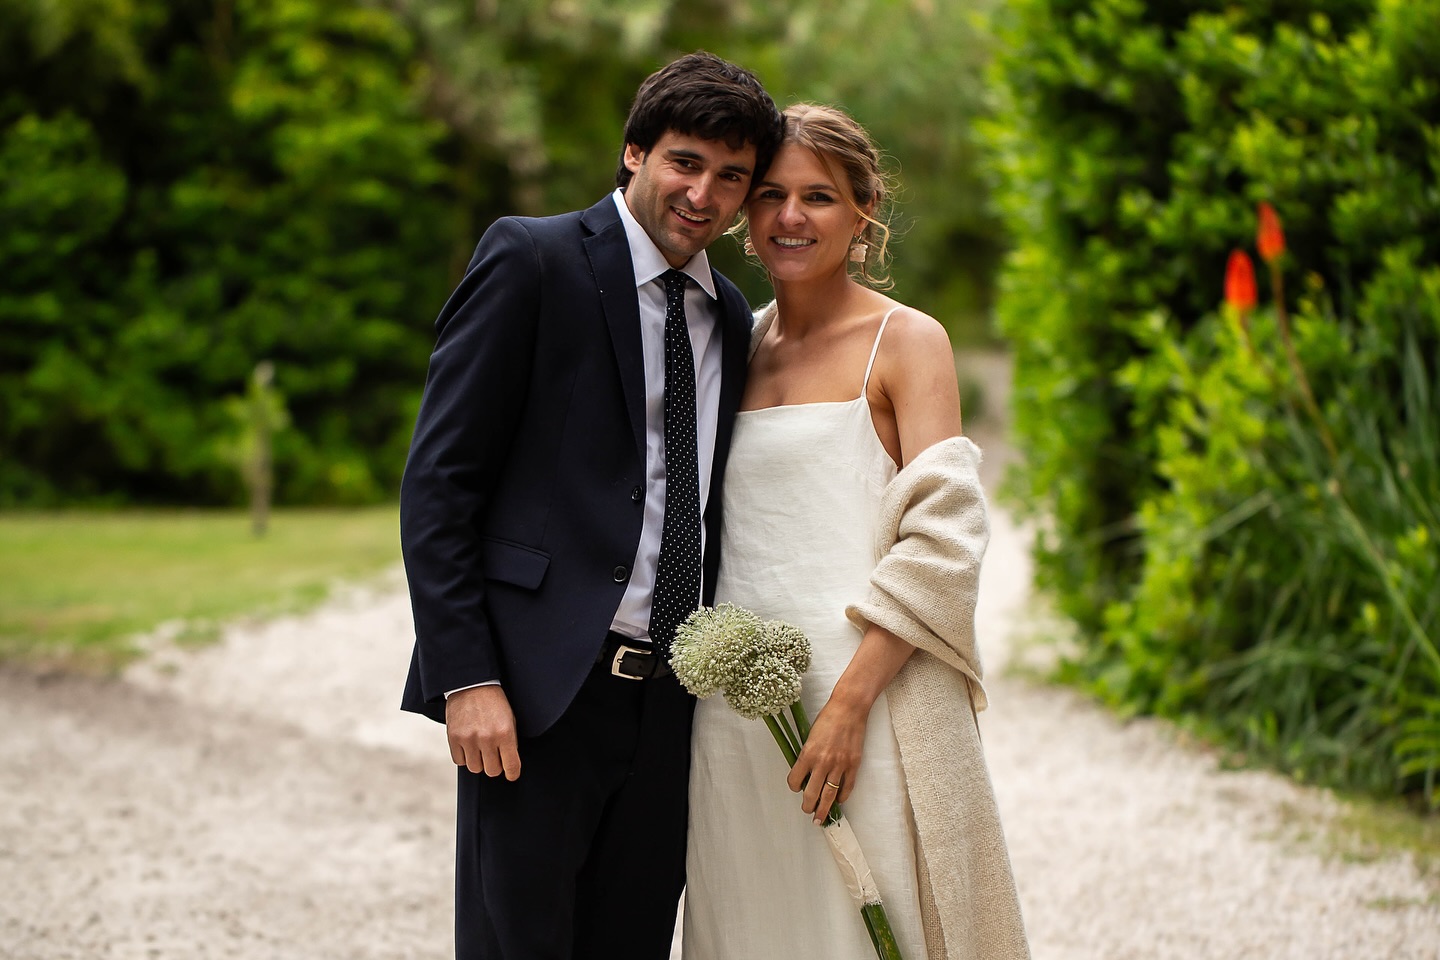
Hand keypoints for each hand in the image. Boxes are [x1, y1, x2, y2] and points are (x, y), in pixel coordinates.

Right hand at [446, 685, 521, 779]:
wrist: (471, 684)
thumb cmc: (494, 702)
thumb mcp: (510, 719)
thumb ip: (510, 742)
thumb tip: (509, 764)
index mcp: (505, 733)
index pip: (511, 766)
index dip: (513, 773)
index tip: (512, 774)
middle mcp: (487, 738)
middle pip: (492, 771)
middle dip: (495, 765)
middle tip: (494, 755)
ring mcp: (469, 739)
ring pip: (475, 768)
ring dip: (479, 761)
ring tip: (480, 747)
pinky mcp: (453, 738)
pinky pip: (459, 761)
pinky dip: (464, 756)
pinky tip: (468, 744)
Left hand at [786, 696, 867, 823]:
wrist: (849, 709)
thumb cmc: (828, 718)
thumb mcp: (810, 736)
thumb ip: (808, 755)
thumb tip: (806, 773)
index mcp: (808, 754)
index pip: (795, 780)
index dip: (794, 786)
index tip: (796, 787)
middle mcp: (822, 762)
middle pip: (811, 794)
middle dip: (808, 806)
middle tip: (808, 811)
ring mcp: (839, 765)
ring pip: (829, 796)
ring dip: (824, 809)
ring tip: (821, 817)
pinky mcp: (853, 765)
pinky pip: (846, 788)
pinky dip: (841, 797)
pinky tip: (838, 800)